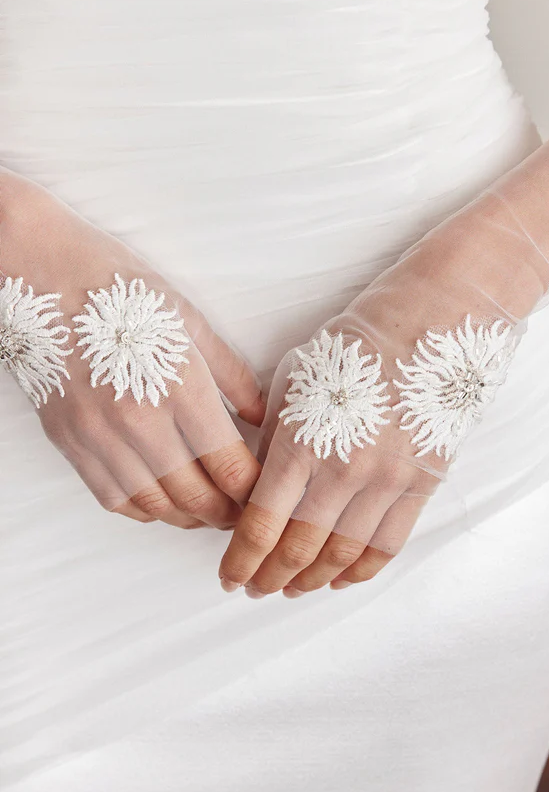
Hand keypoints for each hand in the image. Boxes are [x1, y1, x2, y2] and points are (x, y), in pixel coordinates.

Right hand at [0, 171, 263, 528]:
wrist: (41, 274)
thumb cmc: (118, 290)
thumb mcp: (190, 321)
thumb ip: (232, 375)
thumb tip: (261, 417)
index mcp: (181, 387)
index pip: (230, 466)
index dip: (253, 491)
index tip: (263, 493)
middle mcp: (140, 420)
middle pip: (196, 496)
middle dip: (227, 514)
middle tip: (242, 514)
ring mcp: (100, 435)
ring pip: (155, 505)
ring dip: (187, 518)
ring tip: (206, 513)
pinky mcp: (69, 441)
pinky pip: (111, 497)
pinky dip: (143, 510)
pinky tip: (160, 502)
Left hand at [219, 249, 520, 595]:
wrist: (433, 326)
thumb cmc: (357, 345)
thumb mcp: (295, 380)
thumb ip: (274, 438)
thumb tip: (255, 486)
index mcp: (301, 442)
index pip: (261, 523)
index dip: (241, 559)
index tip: (230, 575)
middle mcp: (342, 470)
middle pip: (298, 548)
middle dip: (269, 577)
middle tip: (254, 589)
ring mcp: (387, 481)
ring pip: (343, 554)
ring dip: (312, 580)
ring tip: (293, 589)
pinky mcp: (422, 484)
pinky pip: (389, 544)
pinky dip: (362, 570)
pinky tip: (342, 580)